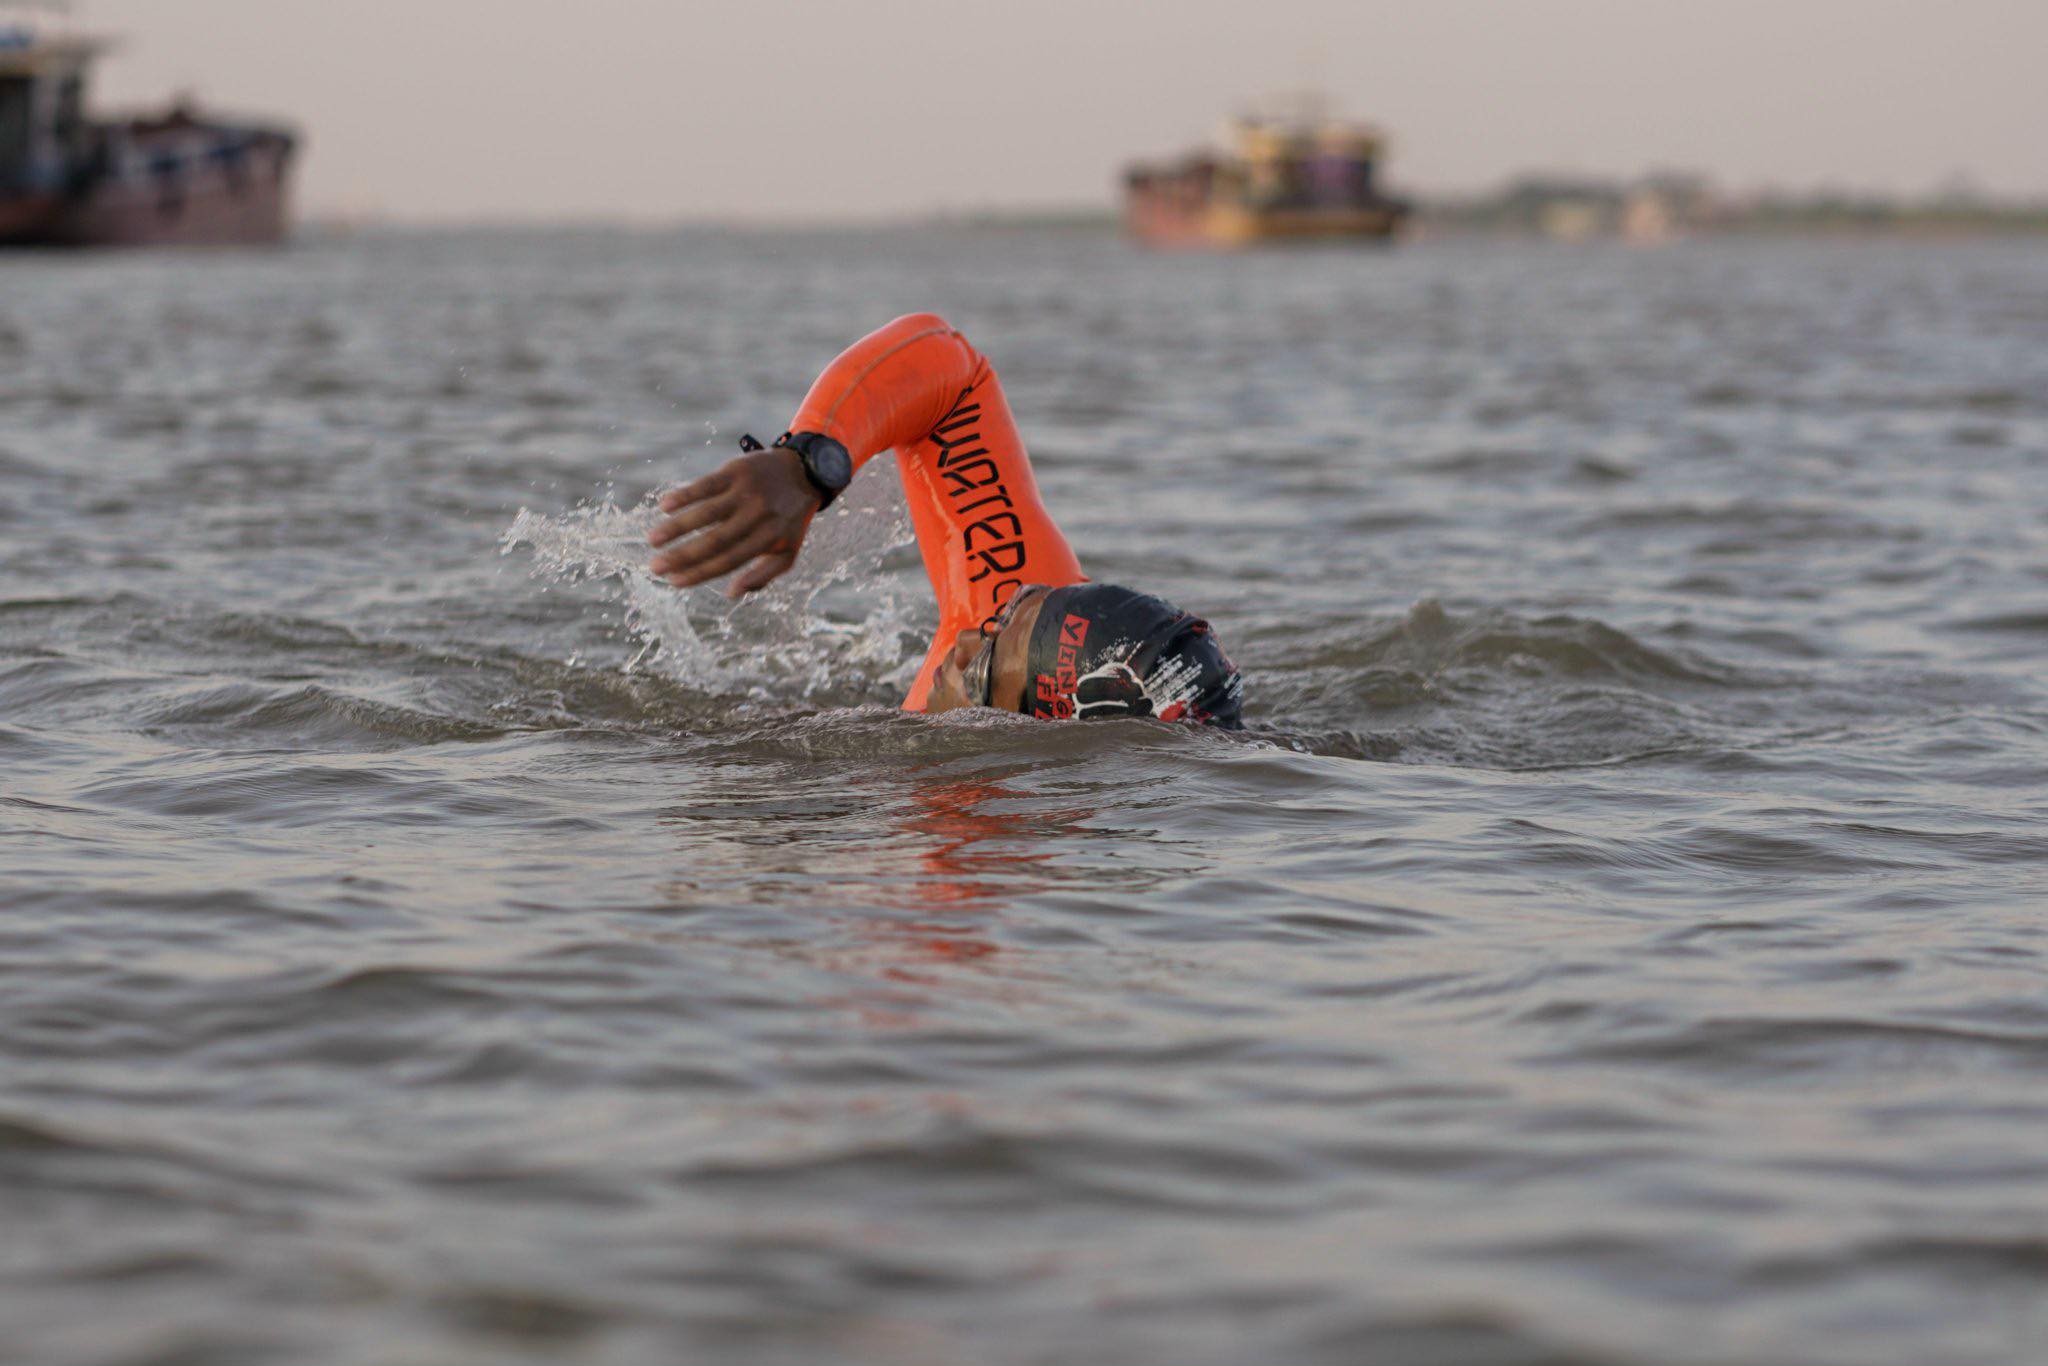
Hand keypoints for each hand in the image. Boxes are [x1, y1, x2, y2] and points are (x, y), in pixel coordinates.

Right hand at [647, 448, 821, 597]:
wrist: (805, 473)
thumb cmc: (789, 520)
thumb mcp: (786, 552)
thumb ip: (762, 576)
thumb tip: (731, 594)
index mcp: (767, 540)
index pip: (727, 562)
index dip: (698, 573)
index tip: (673, 582)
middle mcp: (757, 517)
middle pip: (713, 541)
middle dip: (681, 557)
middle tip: (654, 568)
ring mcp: (746, 492)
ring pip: (705, 513)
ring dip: (676, 528)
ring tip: (653, 540)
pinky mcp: (736, 471)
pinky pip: (706, 485)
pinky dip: (685, 496)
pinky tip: (665, 506)